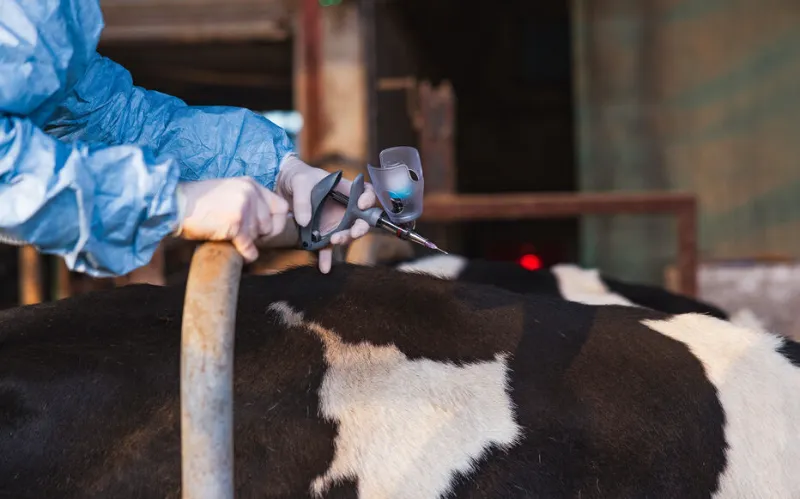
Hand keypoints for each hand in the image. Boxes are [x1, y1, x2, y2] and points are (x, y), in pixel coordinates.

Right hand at [173, 177, 289, 262]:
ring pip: (260, 237)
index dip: (276, 223)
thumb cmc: (199, 204)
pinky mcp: (236, 224)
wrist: (176, 206)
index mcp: (251, 184)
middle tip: (241, 236)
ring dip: (247, 243)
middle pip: (271, 225)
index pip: (281, 207)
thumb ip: (249, 203)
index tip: (264, 231)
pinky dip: (245, 255)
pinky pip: (250, 248)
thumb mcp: (229, 194)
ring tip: (230, 237)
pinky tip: (237, 252)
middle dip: (259, 236)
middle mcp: (251, 193)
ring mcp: (244, 207)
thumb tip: (269, 224)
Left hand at [275, 154, 376, 272]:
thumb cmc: (297, 177)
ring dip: (343, 240)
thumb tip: (305, 222)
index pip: (365, 194)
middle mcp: (344, 208)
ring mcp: (334, 223)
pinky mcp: (322, 234)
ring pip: (346, 235)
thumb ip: (303, 199)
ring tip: (333, 241)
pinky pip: (326, 248)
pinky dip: (326, 258)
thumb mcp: (300, 181)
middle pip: (360, 220)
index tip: (362, 204)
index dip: (368, 199)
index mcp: (344, 190)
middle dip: (359, 228)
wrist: (282, 187)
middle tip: (353, 232)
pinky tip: (324, 268)